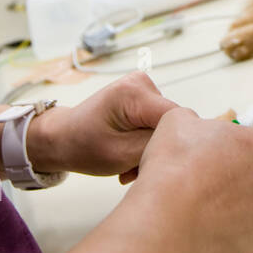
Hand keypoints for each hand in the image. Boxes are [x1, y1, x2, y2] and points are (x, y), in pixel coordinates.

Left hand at [31, 71, 178, 180]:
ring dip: (150, 148)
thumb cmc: (83, 146)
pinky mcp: (144, 96)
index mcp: (134, 92)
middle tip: (133, 170)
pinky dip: (146, 141)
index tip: (152, 164)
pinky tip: (130, 152)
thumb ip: (157, 145)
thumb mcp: (122, 154)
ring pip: (165, 126)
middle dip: (156, 149)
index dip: (172, 145)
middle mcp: (142, 82)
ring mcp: (144, 87)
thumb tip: (190, 140)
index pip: (176, 119)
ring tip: (128, 163)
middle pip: (171, 123)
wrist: (62, 138)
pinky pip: (157, 123)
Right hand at [125, 107, 252, 252]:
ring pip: (252, 215)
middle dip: (238, 185)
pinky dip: (223, 241)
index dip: (237, 152)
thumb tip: (191, 130)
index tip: (215, 158)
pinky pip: (239, 244)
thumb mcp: (178, 122)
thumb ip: (196, 123)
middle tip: (204, 186)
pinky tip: (198, 235)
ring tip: (196, 214)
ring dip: (232, 214)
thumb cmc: (176, 167)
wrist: (167, 219)